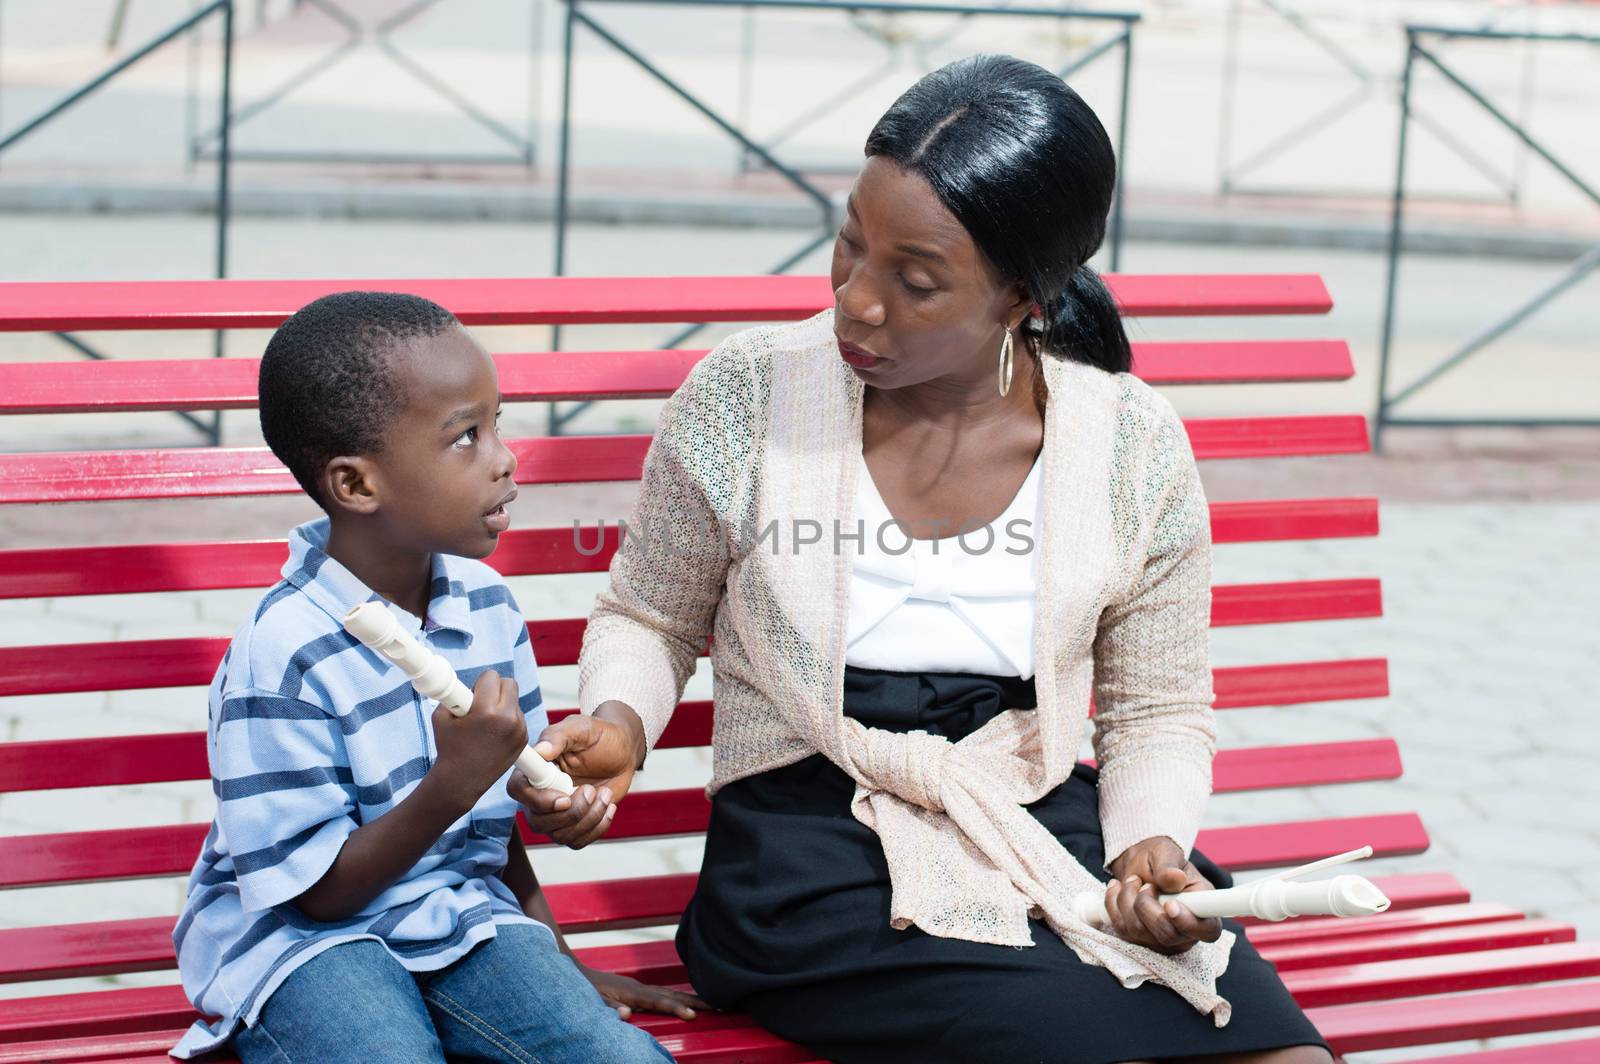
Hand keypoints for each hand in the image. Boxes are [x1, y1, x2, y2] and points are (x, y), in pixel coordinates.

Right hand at [429, 670, 527, 813]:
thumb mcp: (442, 716)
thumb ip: (455, 694)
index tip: (473, 691)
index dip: (480, 682)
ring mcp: (518, 730)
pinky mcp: (523, 739)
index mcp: (486, 711)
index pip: (492, 676)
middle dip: (495, 687)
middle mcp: (507, 719)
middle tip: (481, 700)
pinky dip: (507, 719)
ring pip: (514, 701)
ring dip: (502, 704)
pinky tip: (492, 733)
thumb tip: (462, 681)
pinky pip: (518, 717)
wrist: (461, 781)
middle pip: (510, 683)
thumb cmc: (448, 746)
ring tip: (484, 722)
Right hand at [507, 712, 638, 848]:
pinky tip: (608, 805)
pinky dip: (597, 827)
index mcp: (536, 769)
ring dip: (588, 818)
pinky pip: (577, 841)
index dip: (538, 800)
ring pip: (559, 835)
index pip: (518, 791)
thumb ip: (559, 736)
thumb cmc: (600, 736)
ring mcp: (556, 813)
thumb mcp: (582, 728)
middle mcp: (540, 794)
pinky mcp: (574, 825)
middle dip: (571, 813)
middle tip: (591, 790)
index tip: (565, 798)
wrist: (622, 752)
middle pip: (537, 822)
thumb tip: (540, 750)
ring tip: (604, 793)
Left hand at [576, 960, 709, 1020]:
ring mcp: (640, 988)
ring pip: (671, 993)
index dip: (676, 1009)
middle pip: (673, 995)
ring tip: (712, 1004)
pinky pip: (664, 995)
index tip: (693, 1016)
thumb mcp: (592, 1001)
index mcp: (632, 993)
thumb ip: (609, 1008)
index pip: (659, 1002)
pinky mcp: (637, 990)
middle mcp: (640, 988)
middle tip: (720, 1007)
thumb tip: (627, 1014)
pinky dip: (679, 998)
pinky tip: (685, 1002)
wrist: (576, 973)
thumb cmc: (584, 990)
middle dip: (697, 1002)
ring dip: (692, 999)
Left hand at [1103, 836, 1222, 954]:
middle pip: (1167, 934)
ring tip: (1133, 881)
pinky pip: (1121, 928)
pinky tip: (1118, 889)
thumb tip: (1175, 879)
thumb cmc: (1160, 860)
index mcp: (1206, 910)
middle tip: (1145, 883)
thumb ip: (1169, 866)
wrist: (1139, 866)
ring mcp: (1163, 940)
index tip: (1170, 905)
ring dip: (1128, 899)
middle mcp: (1187, 932)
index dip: (1189, 923)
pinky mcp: (1139, 940)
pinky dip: (1114, 903)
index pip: (1207, 930)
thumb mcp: (1165, 853)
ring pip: (1139, 931)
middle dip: (1147, 904)